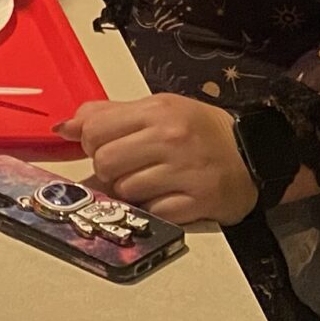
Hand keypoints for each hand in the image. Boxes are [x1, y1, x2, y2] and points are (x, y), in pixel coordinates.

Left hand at [53, 93, 258, 225]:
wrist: (255, 153)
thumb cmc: (199, 130)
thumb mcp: (158, 108)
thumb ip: (110, 114)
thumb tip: (64, 126)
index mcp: (157, 110)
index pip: (94, 130)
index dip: (92, 143)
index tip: (106, 146)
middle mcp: (170, 138)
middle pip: (105, 163)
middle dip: (108, 170)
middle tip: (127, 167)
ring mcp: (185, 172)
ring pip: (125, 191)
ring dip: (130, 191)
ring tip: (150, 182)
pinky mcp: (198, 202)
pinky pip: (153, 213)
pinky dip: (153, 209)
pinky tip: (166, 197)